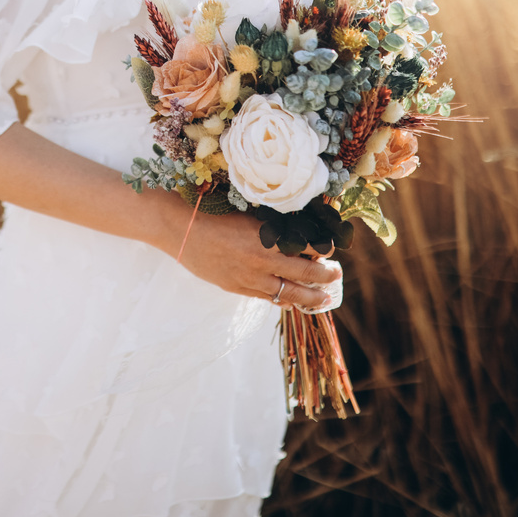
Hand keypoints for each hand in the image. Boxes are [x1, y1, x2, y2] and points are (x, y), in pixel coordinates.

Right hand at [167, 211, 341, 311]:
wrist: (181, 229)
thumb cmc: (212, 213)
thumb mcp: (248, 215)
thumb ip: (272, 227)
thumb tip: (296, 233)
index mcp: (268, 237)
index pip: (308, 247)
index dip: (324, 249)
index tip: (332, 249)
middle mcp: (263, 260)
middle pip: (305, 272)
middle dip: (326, 275)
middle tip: (336, 274)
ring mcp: (250, 278)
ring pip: (289, 292)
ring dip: (310, 296)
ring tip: (323, 298)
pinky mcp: (237, 288)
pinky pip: (267, 299)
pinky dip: (283, 301)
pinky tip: (291, 303)